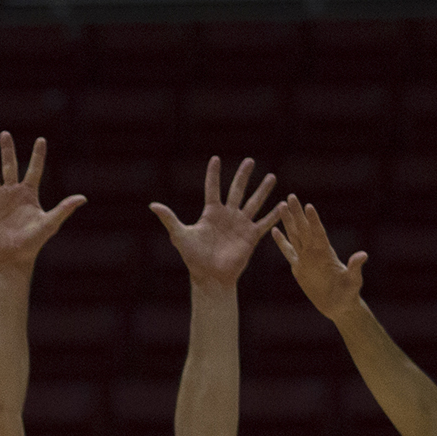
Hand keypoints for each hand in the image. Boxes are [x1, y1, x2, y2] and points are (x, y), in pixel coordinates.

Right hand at [0, 131, 86, 267]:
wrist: (12, 258)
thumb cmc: (33, 242)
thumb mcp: (49, 224)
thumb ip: (64, 209)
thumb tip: (83, 198)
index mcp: (29, 194)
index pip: (35, 170)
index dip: (38, 155)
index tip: (41, 139)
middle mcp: (12, 193)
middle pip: (9, 166)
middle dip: (7, 150)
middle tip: (5, 133)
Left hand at [151, 157, 281, 291]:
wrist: (210, 277)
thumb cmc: (194, 258)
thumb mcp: (180, 235)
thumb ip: (169, 219)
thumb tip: (152, 205)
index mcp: (211, 213)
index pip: (212, 188)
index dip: (213, 174)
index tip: (216, 158)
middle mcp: (227, 216)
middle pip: (236, 190)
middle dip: (243, 176)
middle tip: (250, 161)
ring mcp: (240, 225)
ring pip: (254, 202)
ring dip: (262, 190)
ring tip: (271, 176)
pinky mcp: (251, 236)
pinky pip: (264, 223)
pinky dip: (274, 214)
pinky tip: (284, 204)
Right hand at [271, 194, 367, 319]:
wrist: (339, 305)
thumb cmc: (348, 293)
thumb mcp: (353, 281)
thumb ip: (355, 267)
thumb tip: (363, 255)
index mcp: (326, 254)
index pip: (318, 233)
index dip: (314, 221)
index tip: (308, 206)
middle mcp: (315, 252)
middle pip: (304, 229)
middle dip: (297, 213)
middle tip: (291, 196)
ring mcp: (306, 258)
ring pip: (294, 236)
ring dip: (288, 221)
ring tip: (281, 205)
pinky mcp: (298, 268)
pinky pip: (288, 251)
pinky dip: (281, 241)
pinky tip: (274, 230)